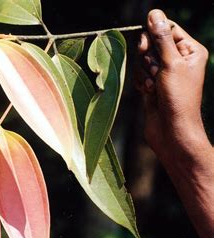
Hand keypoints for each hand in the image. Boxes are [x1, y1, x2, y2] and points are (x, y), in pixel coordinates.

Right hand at [135, 9, 209, 164]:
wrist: (171, 130)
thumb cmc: (178, 98)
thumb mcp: (170, 63)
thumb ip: (161, 38)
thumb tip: (154, 14)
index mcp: (190, 51)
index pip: (168, 29)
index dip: (155, 34)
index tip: (147, 45)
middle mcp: (178, 60)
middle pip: (153, 43)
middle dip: (148, 56)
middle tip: (153, 69)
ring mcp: (164, 74)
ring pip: (143, 60)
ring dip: (144, 72)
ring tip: (154, 87)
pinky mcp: (152, 85)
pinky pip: (139, 74)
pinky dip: (140, 82)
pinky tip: (148, 93)